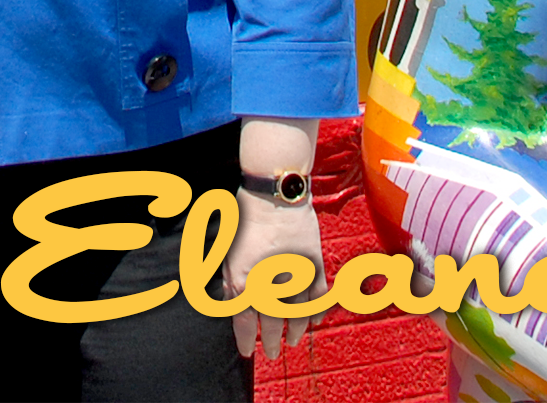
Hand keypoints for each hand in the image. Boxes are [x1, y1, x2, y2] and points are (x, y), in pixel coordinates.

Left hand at [222, 188, 327, 360]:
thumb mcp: (228, 252)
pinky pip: (318, 295)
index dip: (246, 341)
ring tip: (292, 340)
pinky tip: (314, 319)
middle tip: (273, 352)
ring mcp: (296, 276)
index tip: (248, 353)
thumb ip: (229, 281)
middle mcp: (271, 284)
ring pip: (297, 314)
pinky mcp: (314, 264)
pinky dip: (317, 309)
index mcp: (246, 282)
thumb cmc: (245, 220)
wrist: (274, 193)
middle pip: (272, 322)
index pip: (245, 323)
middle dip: (271, 340)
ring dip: (294, 330)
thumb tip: (231, 305)